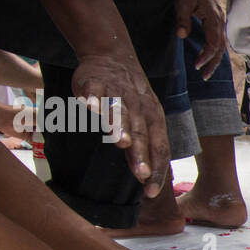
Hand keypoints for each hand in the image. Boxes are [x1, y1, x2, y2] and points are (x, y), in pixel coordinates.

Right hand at [71, 54, 169, 196]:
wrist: (113, 57)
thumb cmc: (132, 99)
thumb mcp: (145, 121)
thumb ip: (144, 148)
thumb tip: (148, 181)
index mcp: (154, 119)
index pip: (160, 148)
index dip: (157, 170)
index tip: (151, 192)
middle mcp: (139, 107)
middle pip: (141, 133)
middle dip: (141, 154)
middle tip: (141, 174)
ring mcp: (117, 93)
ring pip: (120, 111)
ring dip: (120, 125)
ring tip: (120, 141)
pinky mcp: (95, 82)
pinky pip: (94, 90)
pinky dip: (92, 98)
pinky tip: (89, 106)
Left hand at [175, 0, 225, 78]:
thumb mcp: (183, 0)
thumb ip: (183, 19)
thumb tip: (181, 35)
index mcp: (213, 18)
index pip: (213, 43)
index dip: (206, 57)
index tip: (196, 65)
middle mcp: (220, 21)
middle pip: (220, 48)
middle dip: (212, 63)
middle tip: (204, 76)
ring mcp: (220, 20)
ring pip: (221, 44)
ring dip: (214, 58)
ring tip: (206, 70)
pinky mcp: (217, 19)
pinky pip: (219, 38)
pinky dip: (215, 50)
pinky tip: (209, 55)